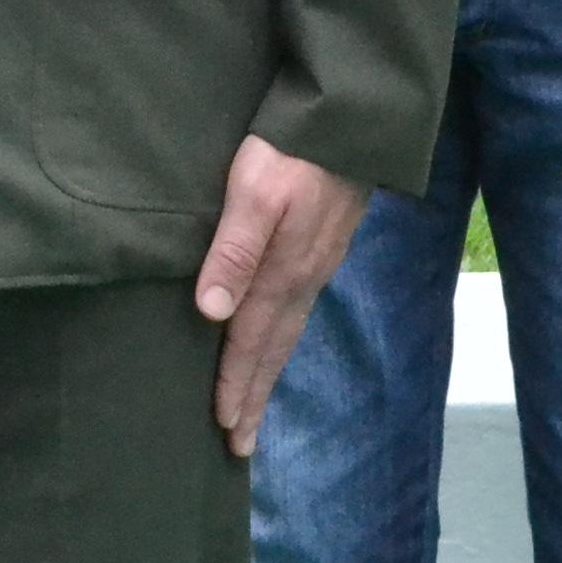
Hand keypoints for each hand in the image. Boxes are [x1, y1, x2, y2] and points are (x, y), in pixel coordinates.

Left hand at [196, 135, 369, 457]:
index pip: (250, 342)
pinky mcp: (322, 248)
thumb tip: (211, 314)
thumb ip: (234, 251)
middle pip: (273, 350)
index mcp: (282, 273)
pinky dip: (281, 340)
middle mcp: (303, 279)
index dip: (235, 384)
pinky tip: (275, 342)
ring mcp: (317, 265)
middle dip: (254, 396)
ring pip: (287, 333)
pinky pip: (298, 311)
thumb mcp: (255, 193)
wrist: (350, 117)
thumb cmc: (291, 150)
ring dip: (267, 374)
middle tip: (238, 445)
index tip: (223, 427)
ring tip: (252, 409)